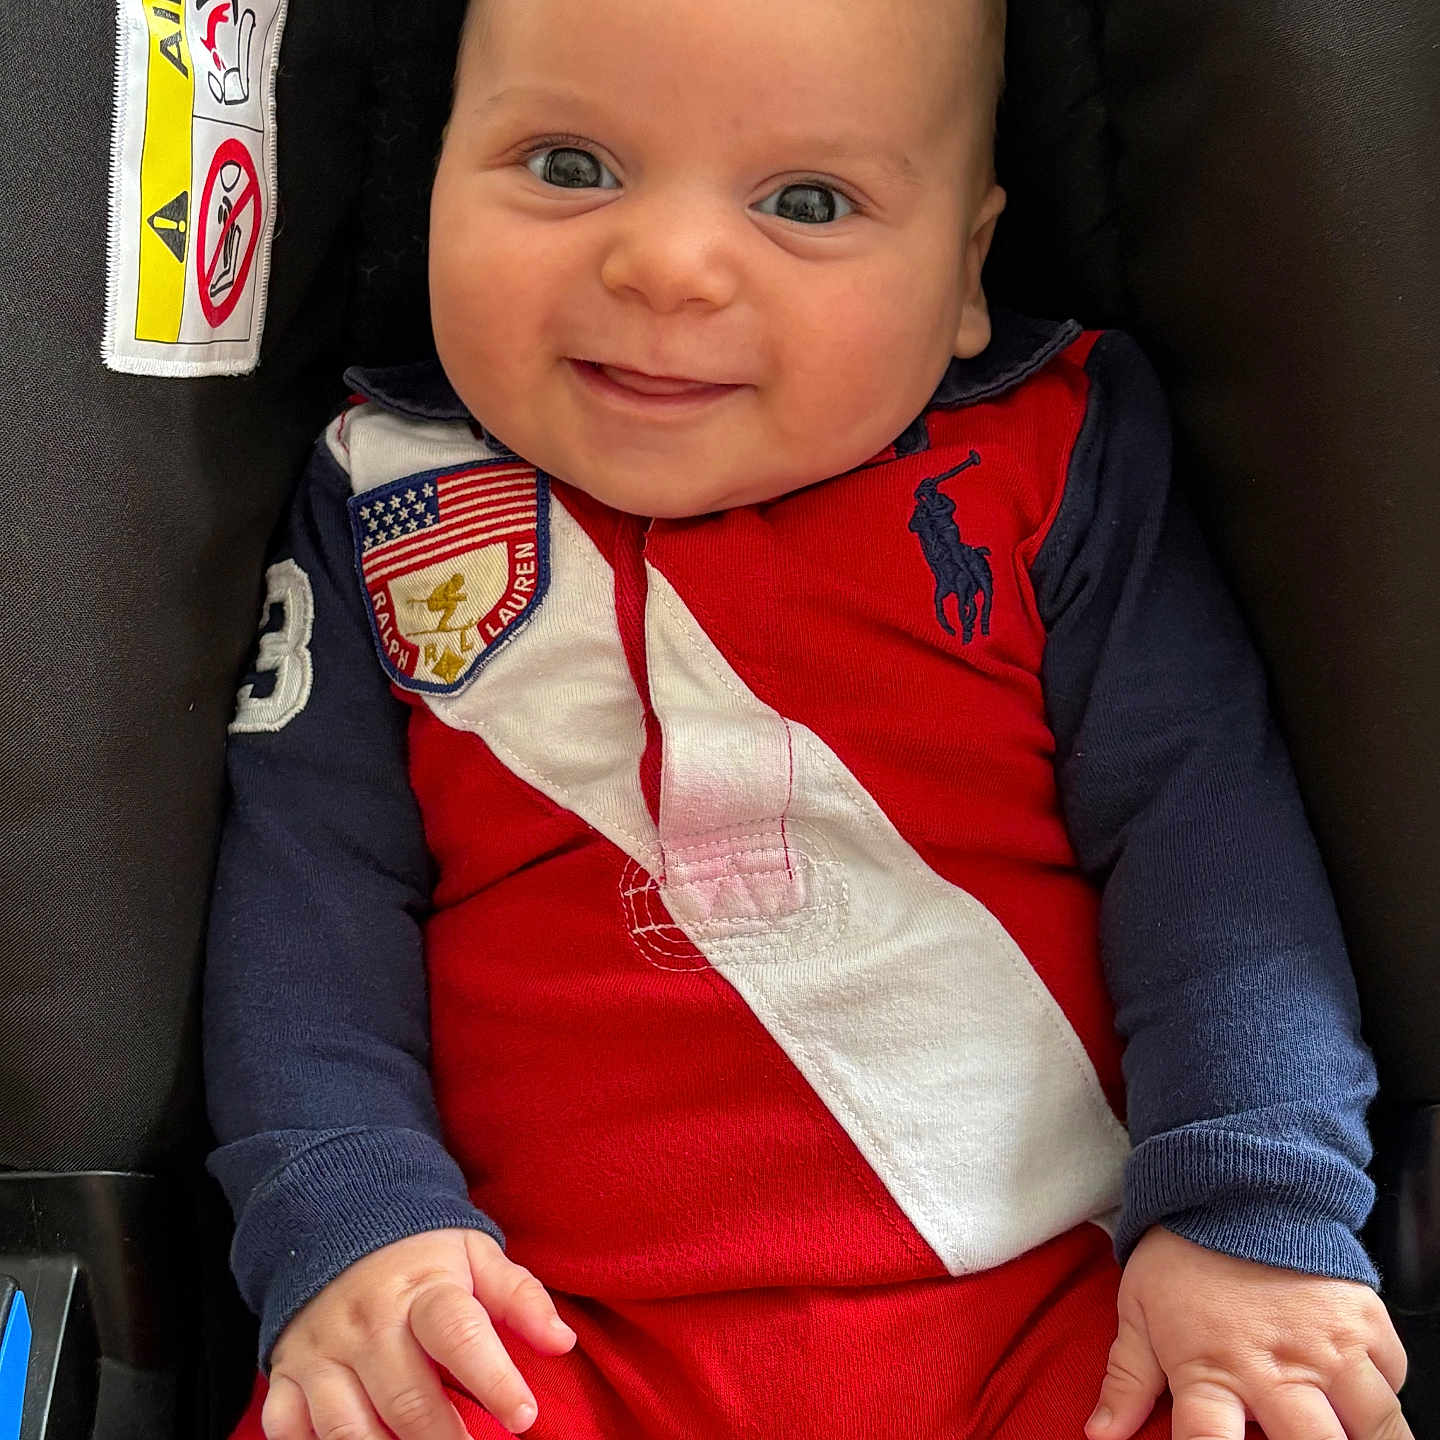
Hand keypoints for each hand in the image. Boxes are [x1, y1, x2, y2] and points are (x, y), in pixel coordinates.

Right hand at [261, 1228, 576, 1438]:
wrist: (336, 1219)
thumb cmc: (421, 1253)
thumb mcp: (475, 1255)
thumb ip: (519, 1297)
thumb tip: (562, 1341)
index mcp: (421, 1289)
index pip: (459, 1334)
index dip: (493, 1379)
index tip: (524, 1416)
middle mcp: (368, 1322)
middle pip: (406, 1397)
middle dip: (445, 1439)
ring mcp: (323, 1352)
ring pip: (347, 1427)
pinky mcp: (288, 1374)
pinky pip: (289, 1428)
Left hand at [1086, 1227, 1410, 1439]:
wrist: (1232, 1182)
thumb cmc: (1181, 1251)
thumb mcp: (1139, 1311)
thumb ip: (1127, 1380)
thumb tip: (1100, 1433)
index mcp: (1208, 1367)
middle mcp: (1272, 1366)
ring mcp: (1326, 1346)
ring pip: (1375, 1428)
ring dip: (1366, 1439)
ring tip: (1346, 1434)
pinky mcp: (1364, 1321)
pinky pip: (1393, 1380)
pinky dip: (1383, 1395)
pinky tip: (1361, 1395)